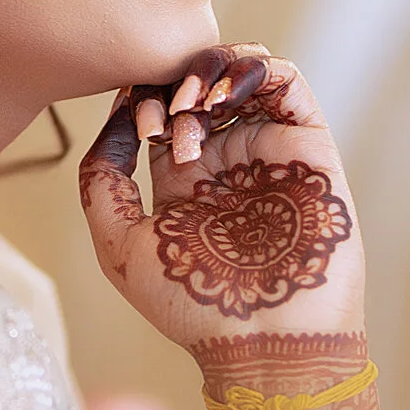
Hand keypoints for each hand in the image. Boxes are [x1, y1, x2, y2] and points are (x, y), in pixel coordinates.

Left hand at [76, 46, 366, 354]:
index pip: (158, 109)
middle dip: (171, 83)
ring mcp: (268, 151)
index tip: (136, 125)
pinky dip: (253, 68)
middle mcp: (227, 160)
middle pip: (198, 83)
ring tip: (192, 102)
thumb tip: (113, 120)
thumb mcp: (119, 245)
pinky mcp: (308, 148)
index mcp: (184, 181)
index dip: (141, 98)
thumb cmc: (192, 306)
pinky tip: (222, 96)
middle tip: (163, 118)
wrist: (265, 340)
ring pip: (241, 72)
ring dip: (209, 70)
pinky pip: (288, 82)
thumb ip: (101, 182)